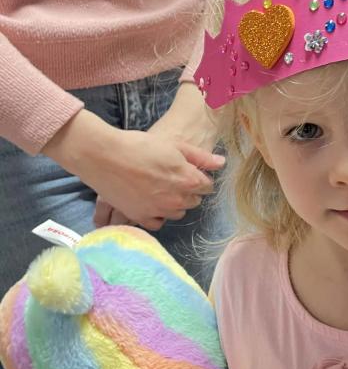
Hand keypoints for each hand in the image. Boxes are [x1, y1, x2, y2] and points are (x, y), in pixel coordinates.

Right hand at [93, 82, 223, 228]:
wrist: (104, 156)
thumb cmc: (140, 145)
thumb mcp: (175, 146)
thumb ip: (201, 157)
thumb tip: (222, 163)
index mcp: (188, 180)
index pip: (206, 187)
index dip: (200, 179)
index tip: (191, 172)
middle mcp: (177, 200)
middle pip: (193, 202)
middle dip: (188, 192)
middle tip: (174, 179)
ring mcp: (158, 210)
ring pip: (177, 213)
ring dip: (174, 204)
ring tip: (161, 189)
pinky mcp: (141, 217)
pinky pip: (157, 223)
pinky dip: (157, 214)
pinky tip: (151, 202)